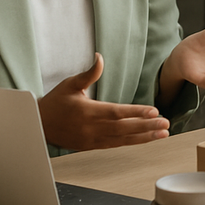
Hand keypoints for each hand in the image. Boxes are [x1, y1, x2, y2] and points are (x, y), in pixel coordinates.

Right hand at [37, 53, 169, 150]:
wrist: (38, 125)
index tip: (154, 111)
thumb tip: (100, 57)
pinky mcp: (91, 146)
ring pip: (122, 139)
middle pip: (124, 128)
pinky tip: (146, 139)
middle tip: (166, 124)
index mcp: (88, 111)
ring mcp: (91, 139)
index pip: (117, 113)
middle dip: (147, 126)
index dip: (136, 112)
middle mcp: (91, 128)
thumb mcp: (70, 84)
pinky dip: (132, 142)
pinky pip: (115, 145)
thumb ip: (89, 73)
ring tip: (163, 133)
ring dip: (144, 137)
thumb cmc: (55, 102)